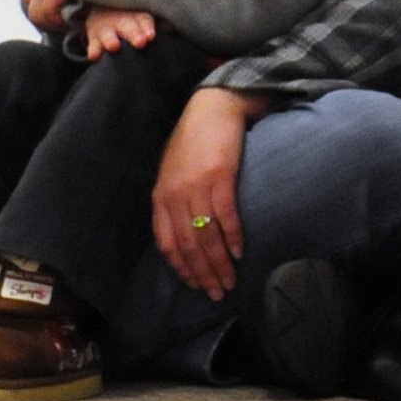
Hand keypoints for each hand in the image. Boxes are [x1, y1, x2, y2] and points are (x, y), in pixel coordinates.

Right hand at [83, 7, 157, 59]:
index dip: (147, 26)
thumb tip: (181, 27)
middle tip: (140, 42)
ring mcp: (106, 29)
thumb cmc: (133, 18)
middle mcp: (122, 21)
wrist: (104, 6)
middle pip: (128, 26)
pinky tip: (94, 56)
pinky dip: (93, 50)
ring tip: (114, 46)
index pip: (144, 19)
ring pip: (108, 34)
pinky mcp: (94, 38)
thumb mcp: (145, 15)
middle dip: (133, 33)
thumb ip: (164, 24)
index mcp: (138, 16)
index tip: (151, 36)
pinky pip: (93, 44)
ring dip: (111, 40)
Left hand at [152, 87, 263, 298]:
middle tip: (217, 293)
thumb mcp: (174, 172)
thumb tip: (185, 233)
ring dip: (219, 263)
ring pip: (206, 236)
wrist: (212, 108)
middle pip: (188, 245)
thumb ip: (175, 201)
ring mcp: (196, 186)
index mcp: (161, 197)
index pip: (166, 242)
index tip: (194, 284)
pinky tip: (239, 252)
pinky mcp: (219, 176)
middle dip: (203, 273)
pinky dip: (232, 237)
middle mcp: (175, 195)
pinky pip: (225, 216)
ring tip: (230, 281)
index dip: (181, 267)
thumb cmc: (194, 141)